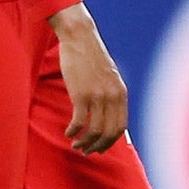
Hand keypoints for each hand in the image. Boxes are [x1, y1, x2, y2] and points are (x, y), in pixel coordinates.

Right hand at [50, 2, 127, 153]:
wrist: (80, 38)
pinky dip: (73, 131)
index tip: (99, 147)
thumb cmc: (90, 56)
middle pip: (109, 133)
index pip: (120, 127)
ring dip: (84, 142)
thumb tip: (107, 112)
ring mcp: (97, 96)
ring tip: (75, 144)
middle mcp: (112, 97)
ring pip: (94, 130)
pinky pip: (79, 122)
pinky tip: (68, 132)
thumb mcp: (108, 76)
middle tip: (85, 151)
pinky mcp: (81, 94)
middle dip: (97, 146)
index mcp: (121, 93)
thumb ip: (111, 93)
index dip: (110, 142)